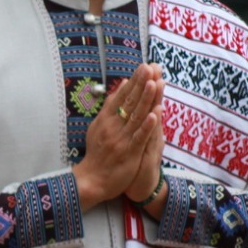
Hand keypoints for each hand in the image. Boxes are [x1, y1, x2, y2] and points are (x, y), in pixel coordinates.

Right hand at [74, 63, 163, 208]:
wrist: (92, 180)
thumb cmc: (97, 154)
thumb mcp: (98, 128)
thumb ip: (109, 110)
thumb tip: (119, 89)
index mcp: (105, 120)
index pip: (120, 96)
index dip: (133, 81)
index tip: (143, 66)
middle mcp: (112, 126)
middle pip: (128, 102)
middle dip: (140, 84)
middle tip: (150, 67)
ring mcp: (121, 139)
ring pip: (136, 116)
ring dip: (146, 99)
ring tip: (154, 83)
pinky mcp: (129, 152)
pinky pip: (139, 137)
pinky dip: (148, 125)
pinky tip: (155, 113)